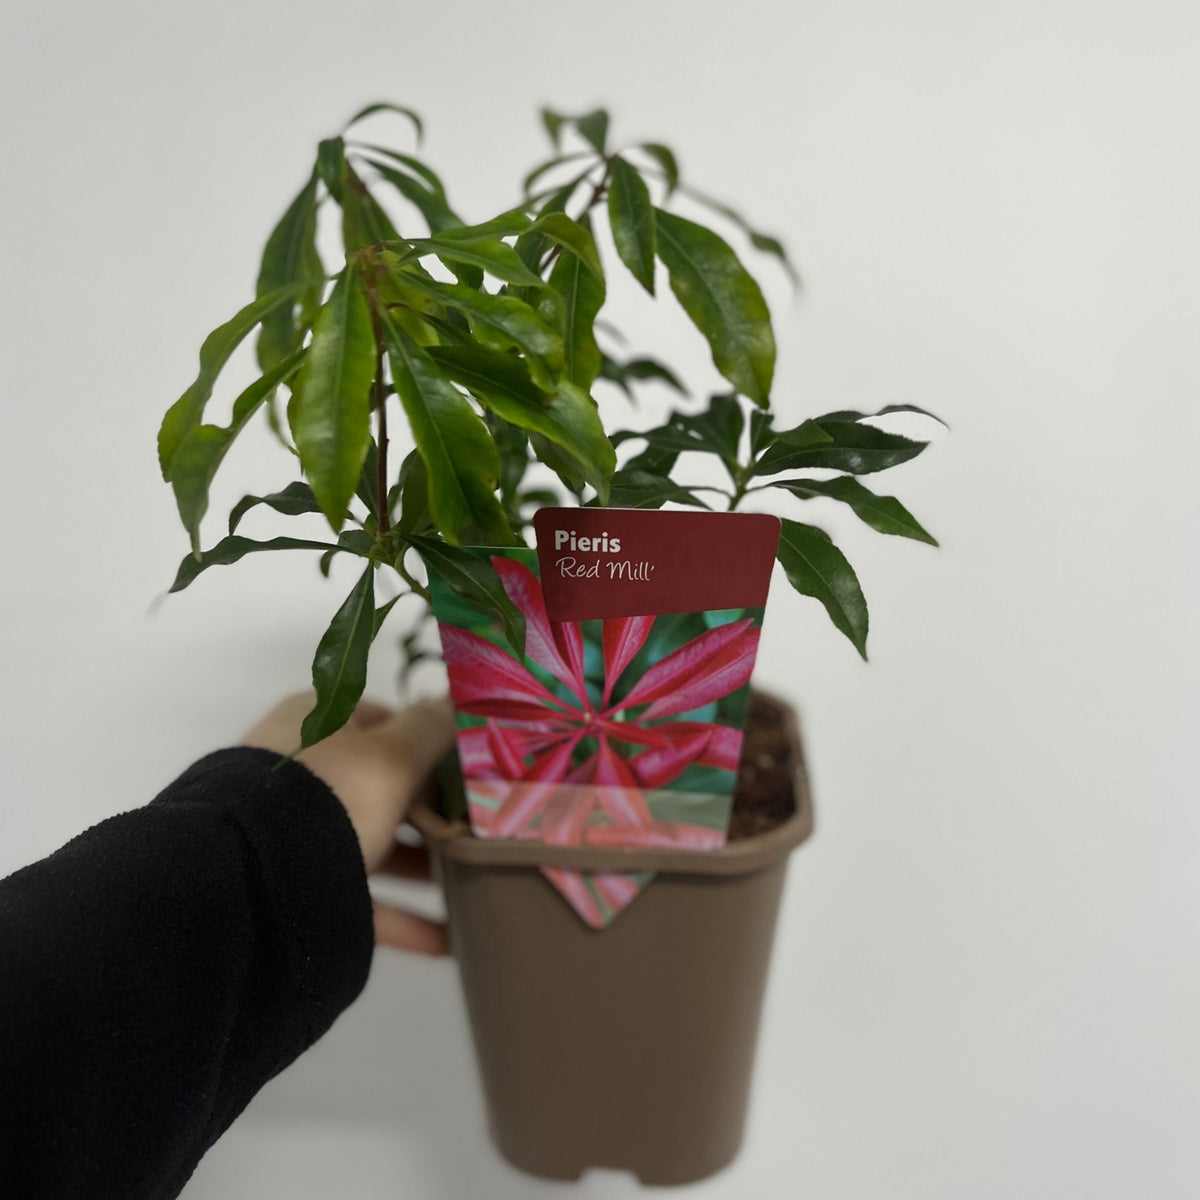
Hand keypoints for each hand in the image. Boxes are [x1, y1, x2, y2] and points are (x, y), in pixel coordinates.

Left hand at [240, 692, 455, 954]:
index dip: (431, 743)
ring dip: (422, 863)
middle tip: (480, 828)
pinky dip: (402, 915)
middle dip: (433, 808)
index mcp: (318, 721)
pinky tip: (448, 940)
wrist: (248, 880)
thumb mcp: (392, 756)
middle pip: (383, 784)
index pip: (387, 721)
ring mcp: (294, 828)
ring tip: (474, 881)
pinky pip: (359, 895)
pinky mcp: (295, 884)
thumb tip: (457, 700)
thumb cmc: (328, 796)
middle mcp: (303, 769)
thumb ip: (431, 728)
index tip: (472, 771)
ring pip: (373, 840)